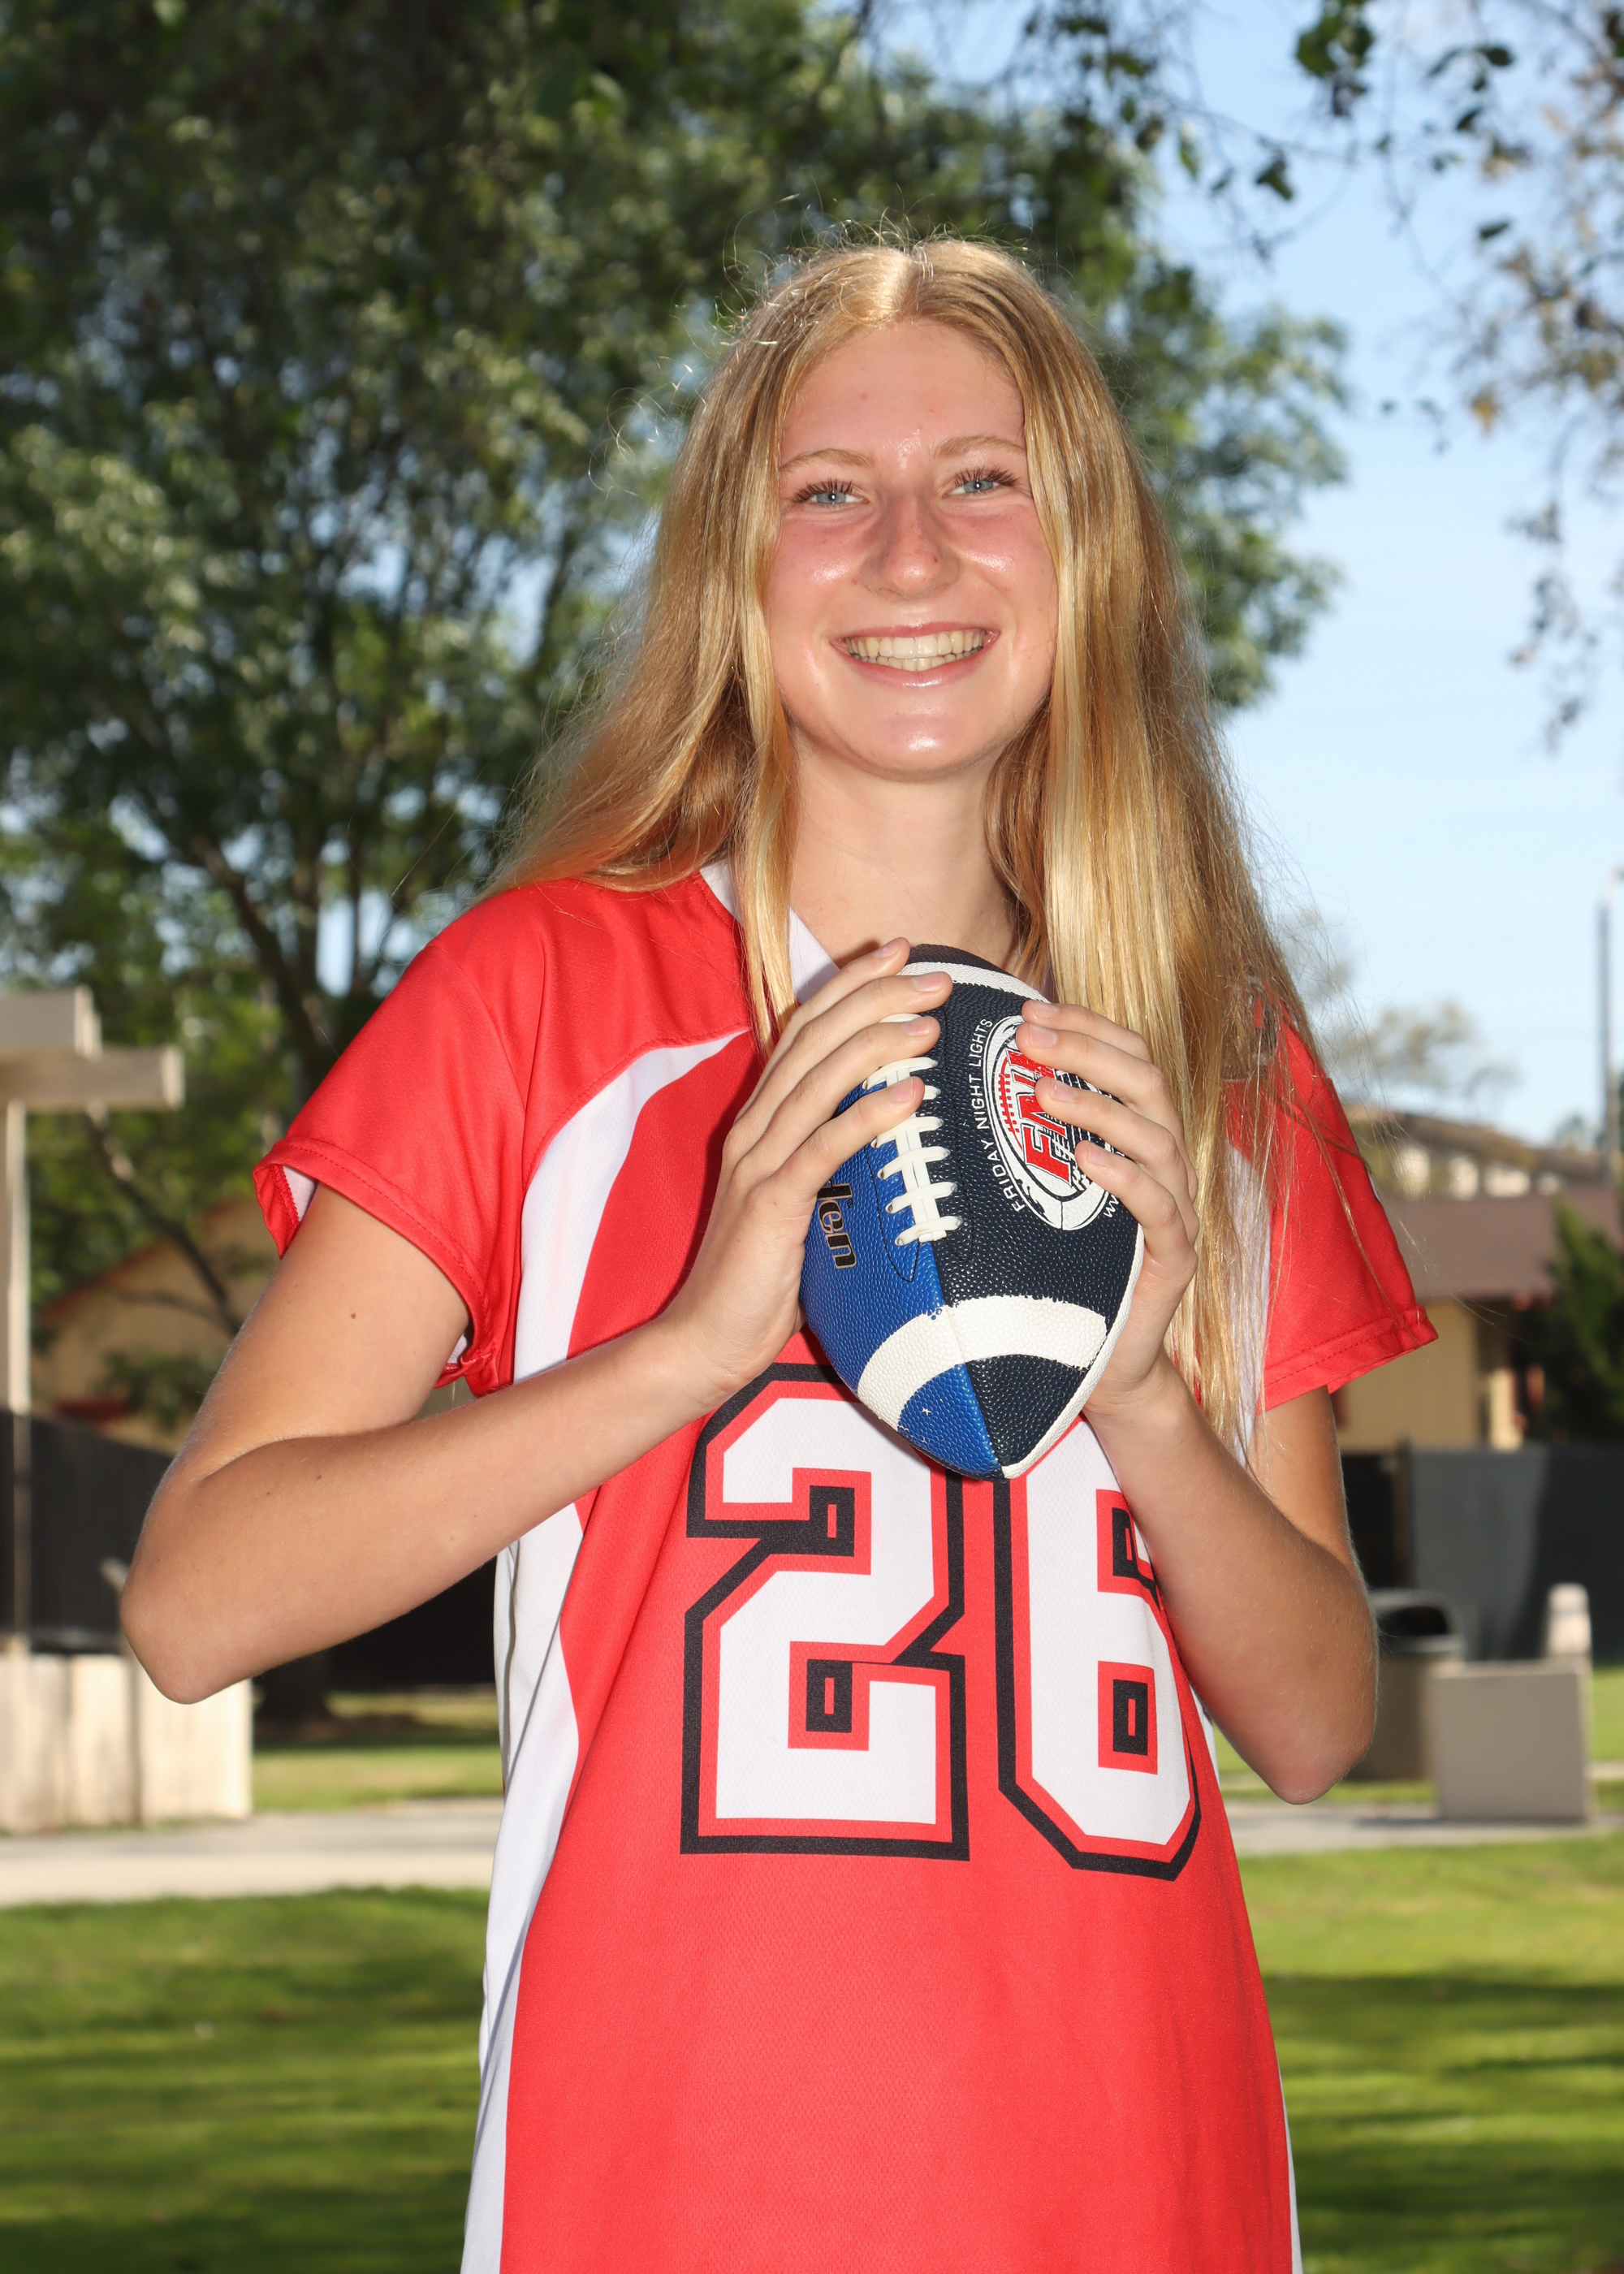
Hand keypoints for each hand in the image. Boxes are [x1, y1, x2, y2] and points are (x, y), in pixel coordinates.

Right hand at [654, 940, 951, 1409]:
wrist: (704, 1340)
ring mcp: (757, 1162)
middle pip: (815, 1039)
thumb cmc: (761, 1279)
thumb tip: (898, 1136)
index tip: (902, 955)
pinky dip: (870, 1114)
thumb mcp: (803, 1204)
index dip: (851, 986)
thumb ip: (835, 1161)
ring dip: (879, 1041)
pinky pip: (824, 1146)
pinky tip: (914, 1093)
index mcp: (759, 1121)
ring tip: (932, 1019)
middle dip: (876, 996)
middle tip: (935, 972)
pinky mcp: (770, 1203)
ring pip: (819, 1079)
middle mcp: (754, 1128)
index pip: (805, 1031)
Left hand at [1014, 1002, 1198, 1419]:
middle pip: (1146, 1081)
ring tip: (1045, 1092)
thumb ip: (1019, 1139)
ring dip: (1099, 1106)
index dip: (1085, 1026)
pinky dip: (1126, 1176)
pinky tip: (1086, 1159)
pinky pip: (1160, 1206)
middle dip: (1088, 1050)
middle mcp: (1163, 1162)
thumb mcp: (1034, 1194)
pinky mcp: (1175, 1257)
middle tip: (1030, 1038)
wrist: (1098, 1363)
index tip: (1026, 1010)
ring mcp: (1175, 1209)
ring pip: (1158, 1136)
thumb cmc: (1057, 1269)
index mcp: (1134, 1135)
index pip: (1127, 1056)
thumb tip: (955, 1081)